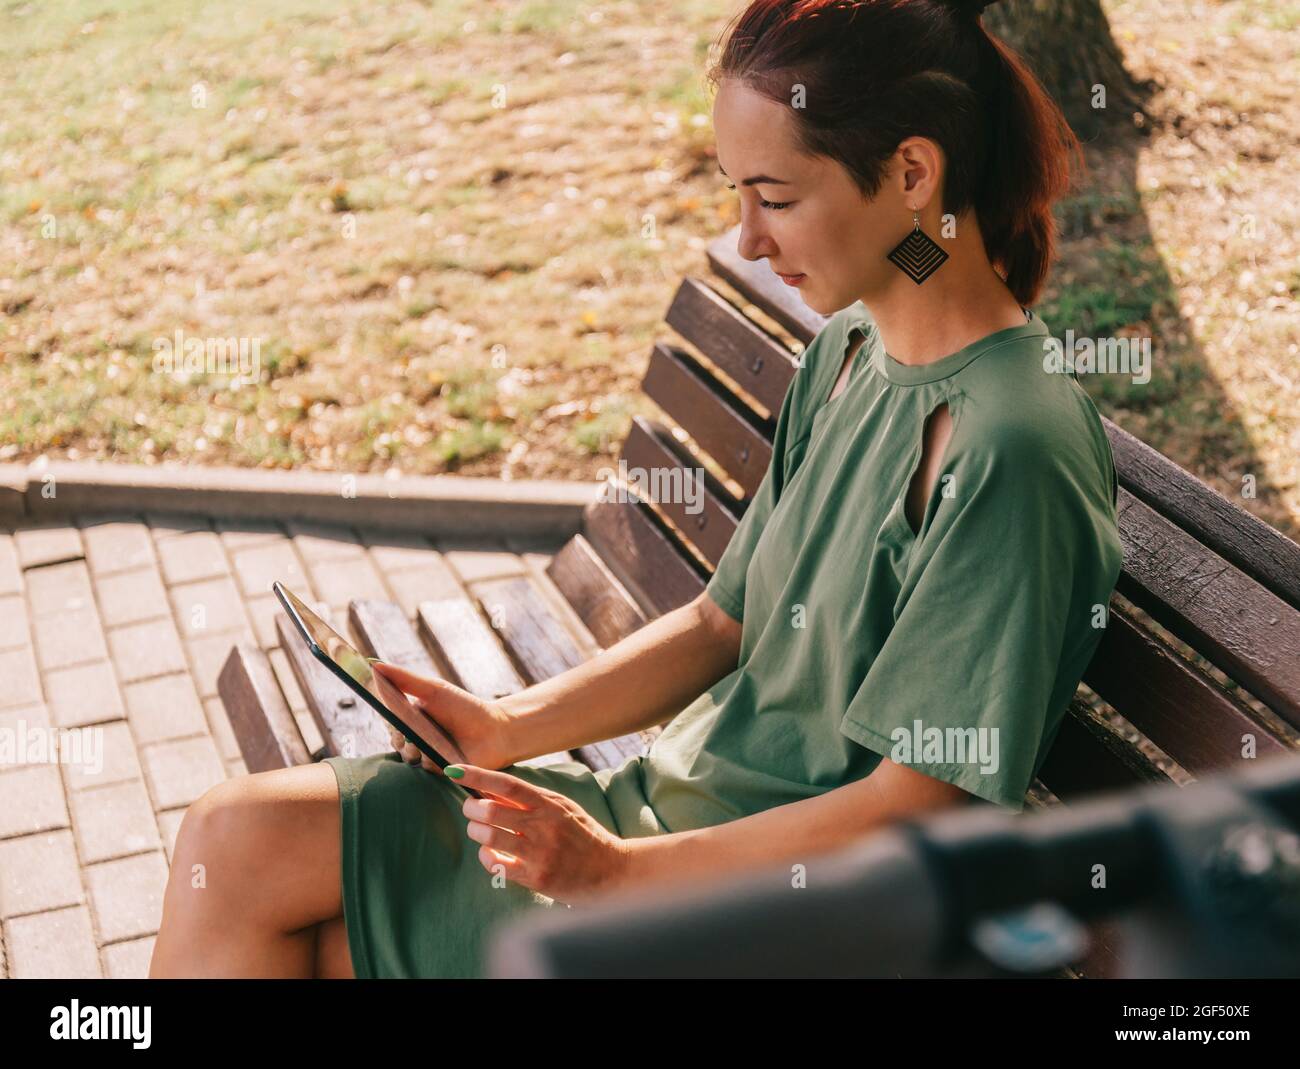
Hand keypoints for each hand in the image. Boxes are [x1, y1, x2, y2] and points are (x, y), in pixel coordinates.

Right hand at [370, 662, 514, 770]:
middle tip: (412, 731)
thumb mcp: (433, 690)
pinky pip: (425, 768)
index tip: (392, 715)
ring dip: (416, 748)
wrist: (495, 731)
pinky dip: (432, 758)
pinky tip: (442, 752)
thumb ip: (405, 679)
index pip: (390, 720)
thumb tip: (375, 665)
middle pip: (396, 740)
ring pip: (408, 756)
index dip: (389, 719)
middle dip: (401, 736)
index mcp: (414, 718)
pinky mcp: (439, 771)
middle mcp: (418, 738)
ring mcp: (428, 756)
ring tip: (430, 740)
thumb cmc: (465, 708)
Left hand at [451, 764, 633, 906]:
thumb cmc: (583, 835)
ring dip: (476, 833)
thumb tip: (491, 790)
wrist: (611, 871)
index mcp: (549, 804)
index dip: (477, 776)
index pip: (507, 784)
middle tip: (470, 809)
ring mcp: (539, 853)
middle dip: (470, 808)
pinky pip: (496, 865)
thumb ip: (531, 799)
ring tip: (482, 832)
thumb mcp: (562, 808)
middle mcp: (543, 826)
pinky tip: (492, 854)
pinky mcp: (536, 877)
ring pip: (488, 837)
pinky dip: (486, 857)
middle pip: (490, 810)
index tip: (454, 770)